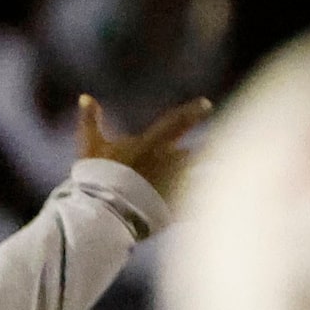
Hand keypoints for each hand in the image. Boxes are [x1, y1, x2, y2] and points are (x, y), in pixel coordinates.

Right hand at [77, 94, 211, 201]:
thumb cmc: (94, 178)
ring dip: (210, 175)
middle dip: (210, 148)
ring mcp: (171, 186)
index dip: (192, 112)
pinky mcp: (172, 208)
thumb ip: (89, 121)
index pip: (175, 123)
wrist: (100, 213)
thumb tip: (85, 96)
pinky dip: (201, 205)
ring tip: (225, 173)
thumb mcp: (90, 147)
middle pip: (193, 153)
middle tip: (224, 145)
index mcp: (149, 145)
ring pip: (198, 178)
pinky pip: (192, 206)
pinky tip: (211, 206)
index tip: (207, 105)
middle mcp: (166, 163)